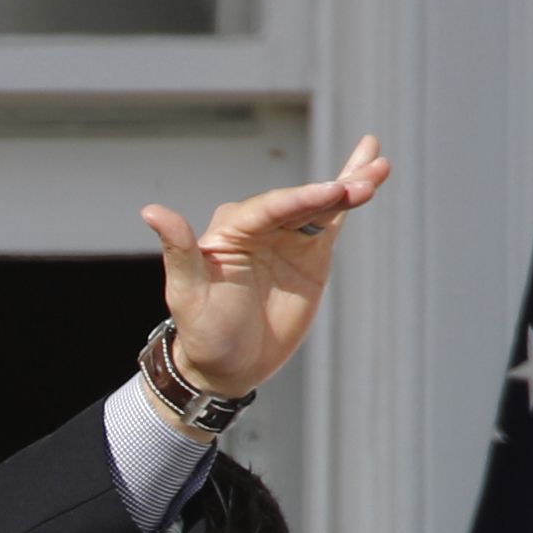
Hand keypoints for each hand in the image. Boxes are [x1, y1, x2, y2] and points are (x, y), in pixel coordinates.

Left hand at [146, 133, 390, 397]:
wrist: (228, 365)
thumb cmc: (203, 332)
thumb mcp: (187, 295)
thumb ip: (179, 251)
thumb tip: (152, 210)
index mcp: (231, 230)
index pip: (270, 208)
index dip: (301, 199)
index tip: (332, 193)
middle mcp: (261, 226)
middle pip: (301, 202)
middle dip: (334, 191)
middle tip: (363, 186)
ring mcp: (288, 236)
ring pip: (322, 204)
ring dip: (351, 183)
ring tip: (380, 167)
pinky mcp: (311, 251)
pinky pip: (334, 218)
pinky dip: (352, 191)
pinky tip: (373, 167)